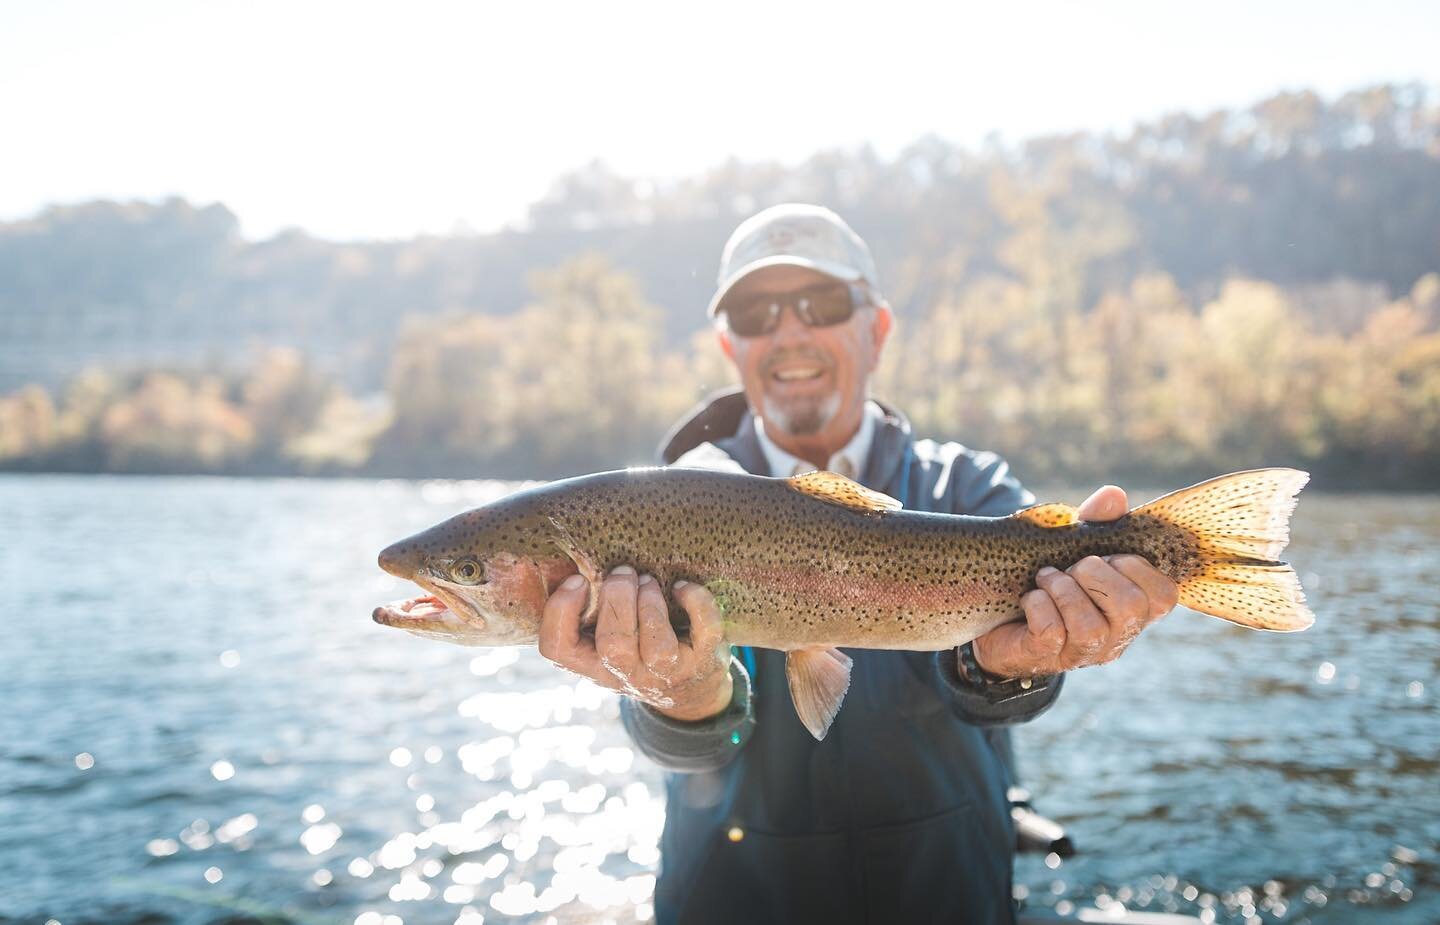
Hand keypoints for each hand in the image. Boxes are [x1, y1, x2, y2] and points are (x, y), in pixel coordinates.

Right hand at [538, 565, 733, 721]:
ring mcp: (668, 672)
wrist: (688, 691)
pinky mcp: (703, 660)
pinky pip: (705, 632)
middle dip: (617, 600)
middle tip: (623, 572)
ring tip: (649, 580)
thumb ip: (587, 613)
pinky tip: (683, 588)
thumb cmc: (636, 653)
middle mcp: (628, 675)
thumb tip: (577, 560)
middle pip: (614, 647)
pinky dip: (697, 602)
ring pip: (657, 647)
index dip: (561, 612)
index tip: (578, 580)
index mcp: (592, 665)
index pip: (558, 650)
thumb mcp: (602, 643)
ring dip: (651, 605)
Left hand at [971, 485, 1179, 677]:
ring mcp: (1083, 653)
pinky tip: (1030, 598)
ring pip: (1090, 626)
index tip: (1106, 557)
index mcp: (1133, 611)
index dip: (1135, 568)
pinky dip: (1038, 605)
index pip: (1164, 596)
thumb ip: (1097, 522)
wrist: (999, 619)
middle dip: (1095, 574)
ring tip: (1047, 579)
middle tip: (1072, 568)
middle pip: (1130, 608)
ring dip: (1063, 590)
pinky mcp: (1046, 658)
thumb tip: (1114, 495)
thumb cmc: (1050, 582)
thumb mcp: (1074, 548)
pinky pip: (1051, 632)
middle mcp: (1116, 638)